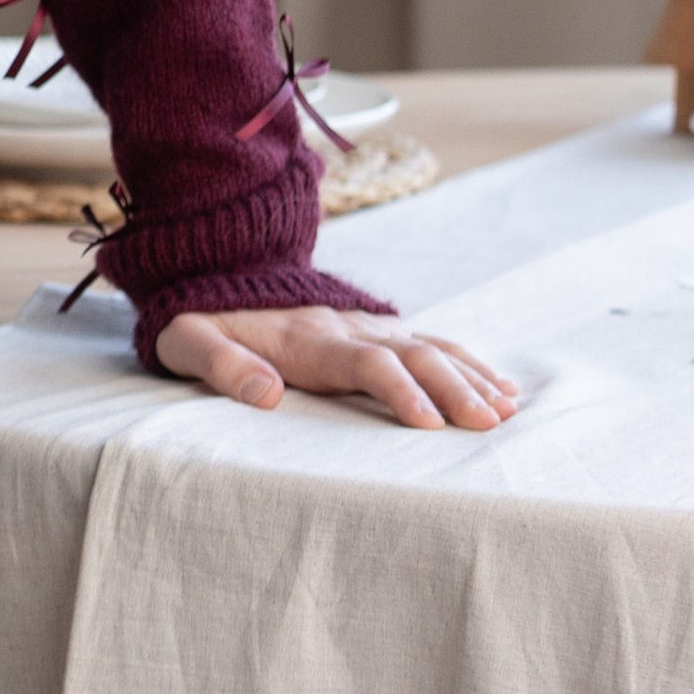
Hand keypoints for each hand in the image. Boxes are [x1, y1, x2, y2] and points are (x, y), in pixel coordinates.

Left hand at [156, 305, 518, 430]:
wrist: (213, 267)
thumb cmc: (198, 320)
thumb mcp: (187, 340)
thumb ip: (221, 365)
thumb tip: (265, 395)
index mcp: (305, 339)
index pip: (363, 362)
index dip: (398, 390)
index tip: (428, 425)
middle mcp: (345, 328)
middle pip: (411, 354)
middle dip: (453, 388)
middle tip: (488, 425)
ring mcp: (364, 325)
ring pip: (430, 347)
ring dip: (470, 376)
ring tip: (506, 410)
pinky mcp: (374, 329)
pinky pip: (431, 343)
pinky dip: (469, 364)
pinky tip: (501, 387)